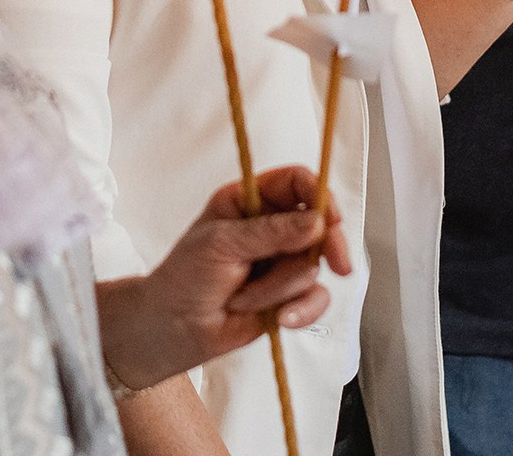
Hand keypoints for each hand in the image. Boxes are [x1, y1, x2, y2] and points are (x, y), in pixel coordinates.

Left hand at [96, 165, 350, 392]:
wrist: (174, 328)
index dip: (319, 195)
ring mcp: (282, 262)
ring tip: (244, 298)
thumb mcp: (222, 244)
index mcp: (251, 200)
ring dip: (282, 287)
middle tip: (339, 264)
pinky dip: (301, 310)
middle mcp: (272, 227)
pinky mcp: (289, 296)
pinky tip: (281, 319)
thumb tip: (317, 222)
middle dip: (328, 245)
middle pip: (321, 223)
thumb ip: (271, 232)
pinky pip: (316, 299)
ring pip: (313, 266)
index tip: (331, 219)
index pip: (296, 183)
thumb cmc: (186, 276)